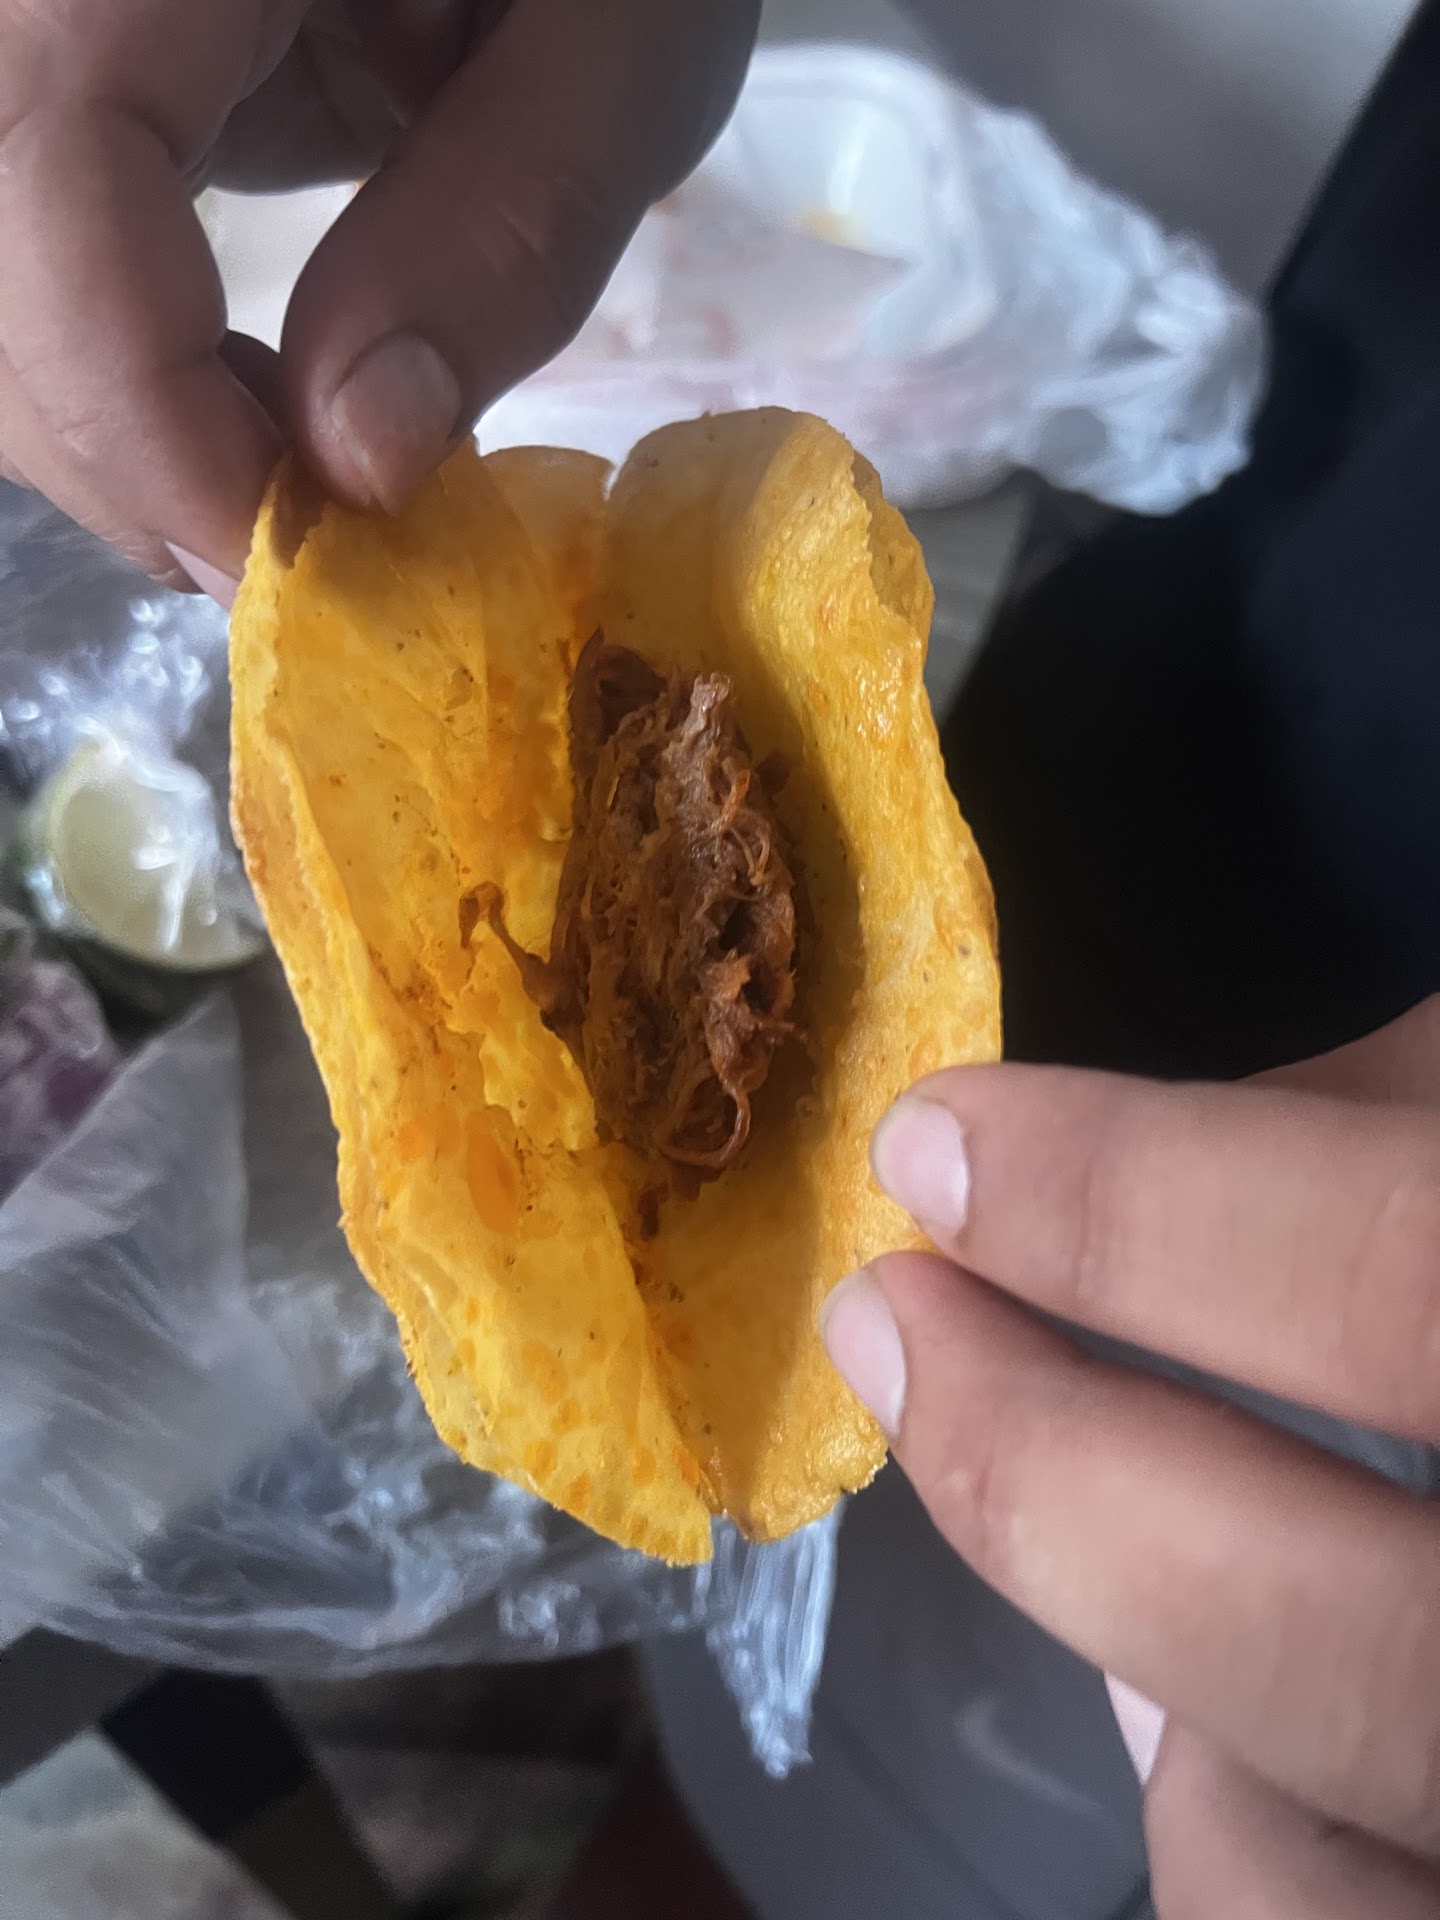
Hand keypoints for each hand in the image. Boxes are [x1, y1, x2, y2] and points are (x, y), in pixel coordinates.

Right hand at [0, 0, 754, 594]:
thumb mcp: (625, 34)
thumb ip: (506, 226)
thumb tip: (359, 460)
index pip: (44, 177)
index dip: (139, 418)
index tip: (290, 569)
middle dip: (125, 447)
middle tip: (302, 556)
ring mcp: (64, 19)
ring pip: (4, 274)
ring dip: (124, 415)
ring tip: (296, 476)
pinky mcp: (94, 58)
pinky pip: (51, 237)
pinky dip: (140, 355)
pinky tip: (265, 389)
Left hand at [825, 997, 1439, 1916]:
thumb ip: (1409, 1124)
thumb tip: (1108, 1164)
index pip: (1415, 1280)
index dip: (1144, 1212)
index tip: (938, 1143)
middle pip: (1358, 1652)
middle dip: (1058, 1472)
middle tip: (893, 1324)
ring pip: (1307, 1863)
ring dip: (1155, 1674)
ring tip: (1097, 1509)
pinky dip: (1233, 1821)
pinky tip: (1230, 1702)